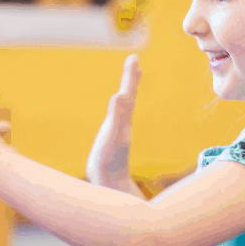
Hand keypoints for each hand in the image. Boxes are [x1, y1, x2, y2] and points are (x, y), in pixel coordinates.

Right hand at [86, 54, 140, 186]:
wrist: (111, 188)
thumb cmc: (109, 164)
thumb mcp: (111, 138)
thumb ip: (116, 117)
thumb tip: (120, 94)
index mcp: (123, 120)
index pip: (127, 93)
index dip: (129, 76)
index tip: (134, 57)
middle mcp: (122, 124)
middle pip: (128, 97)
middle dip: (131, 78)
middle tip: (134, 60)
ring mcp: (118, 133)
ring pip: (125, 107)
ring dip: (127, 90)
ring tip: (131, 78)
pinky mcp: (112, 141)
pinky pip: (117, 119)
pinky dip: (119, 108)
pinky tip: (118, 108)